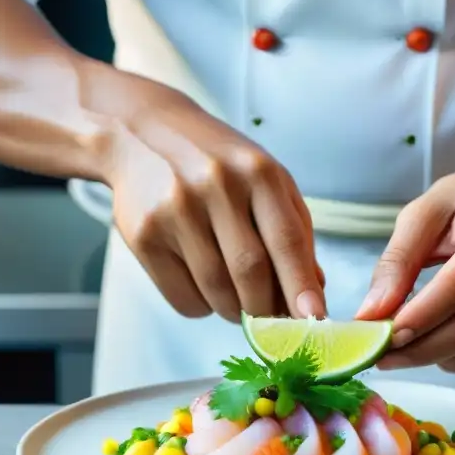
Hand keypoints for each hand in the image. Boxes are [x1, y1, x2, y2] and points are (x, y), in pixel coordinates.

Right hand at [106, 78, 325, 321]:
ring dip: (235, 311)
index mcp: (257, 172)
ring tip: (238, 301)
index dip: (301, 285)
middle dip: (267, 308)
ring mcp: (177, 210)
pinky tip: (204, 289)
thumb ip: (293, 230)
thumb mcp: (263, 179)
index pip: (287, 240)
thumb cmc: (216, 163)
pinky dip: (202, 307)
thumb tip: (313, 291)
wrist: (139, 135)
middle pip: (251, 272)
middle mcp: (217, 186)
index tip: (315, 317)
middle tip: (272, 319)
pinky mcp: (144, 235)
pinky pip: (183, 297)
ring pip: (217, 291)